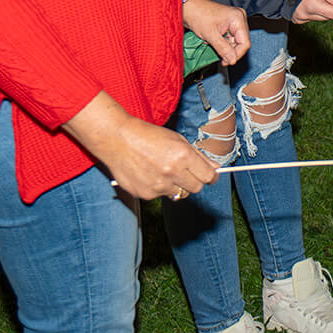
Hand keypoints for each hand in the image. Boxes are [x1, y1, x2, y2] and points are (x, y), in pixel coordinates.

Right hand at [65, 92, 216, 200]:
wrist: (117, 139)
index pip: (208, 177)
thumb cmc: (148, 136)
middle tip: (184, 172)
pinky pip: (161, 196)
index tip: (210, 176)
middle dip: (194, 181)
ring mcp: (158, 186)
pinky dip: (159, 188)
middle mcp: (172, 172)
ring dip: (175, 185)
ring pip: (179, 193)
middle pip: (196, 188)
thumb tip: (216, 168)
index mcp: (183, 156)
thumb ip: (198, 156)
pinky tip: (149, 174)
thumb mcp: (177, 140)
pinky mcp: (145, 194)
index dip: (211, 176)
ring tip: (162, 170)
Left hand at [183, 0, 248, 65]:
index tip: (228, 62)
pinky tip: (214, 43)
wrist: (189, 8)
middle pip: (241, 43)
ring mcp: (234, 22)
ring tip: (214, 47)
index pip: (245, 43)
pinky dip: (223, 44)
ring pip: (235, 42)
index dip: (237, 54)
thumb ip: (223, 49)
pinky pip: (230, 39)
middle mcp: (239, 19)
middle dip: (231, 51)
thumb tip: (232, 60)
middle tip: (221, 59)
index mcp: (238, 18)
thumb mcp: (210, 35)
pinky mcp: (229, 25)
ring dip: (226, 48)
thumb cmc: (198, 14)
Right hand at [292, 0, 332, 23]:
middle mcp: (305, 14)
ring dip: (322, 9)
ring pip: (321, 17)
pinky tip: (307, 3)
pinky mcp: (297, 20)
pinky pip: (312, 18)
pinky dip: (313, 11)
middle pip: (329, 17)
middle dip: (331, 7)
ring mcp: (300, 19)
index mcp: (312, 5)